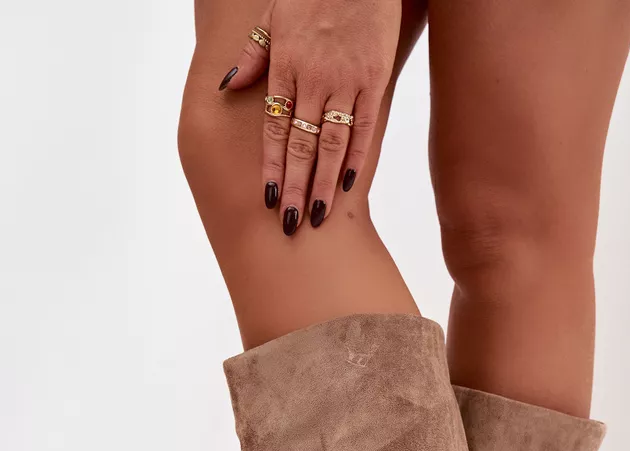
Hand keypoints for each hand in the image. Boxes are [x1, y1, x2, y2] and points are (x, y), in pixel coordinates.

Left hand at [219, 0, 401, 232]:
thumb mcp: (274, 16)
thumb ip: (253, 54)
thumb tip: (229, 87)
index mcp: (286, 66)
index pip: (275, 127)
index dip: (270, 166)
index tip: (266, 198)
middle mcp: (313, 78)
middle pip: (301, 144)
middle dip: (294, 187)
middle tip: (289, 224)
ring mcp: (345, 80)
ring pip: (331, 142)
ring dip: (322, 183)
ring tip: (316, 216)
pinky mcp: (374, 78)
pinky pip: (365, 126)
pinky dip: (357, 156)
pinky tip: (348, 185)